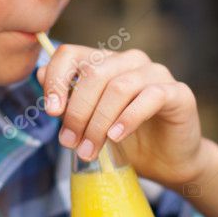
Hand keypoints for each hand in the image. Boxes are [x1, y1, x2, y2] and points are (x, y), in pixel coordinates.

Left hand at [37, 45, 209, 186]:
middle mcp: (130, 61)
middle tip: (69, 143)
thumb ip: (67, 101)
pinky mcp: (177, 93)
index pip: (71, 54)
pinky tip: (116, 137)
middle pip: (94, 73)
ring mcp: (156, 73)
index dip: (56, 79)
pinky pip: (150, 97)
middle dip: (77, 111)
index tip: (51, 111)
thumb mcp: (88, 122)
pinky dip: (128, 118)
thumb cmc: (124, 139)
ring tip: (90, 149)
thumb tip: (40, 75)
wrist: (166, 162)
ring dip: (99, 121)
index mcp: (105, 63)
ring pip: (118, 87)